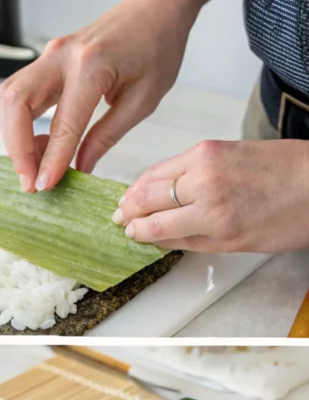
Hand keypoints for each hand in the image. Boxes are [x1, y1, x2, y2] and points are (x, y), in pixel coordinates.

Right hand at [0, 0, 204, 192]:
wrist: (154, 9)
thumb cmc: (157, 47)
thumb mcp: (143, 98)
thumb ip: (107, 135)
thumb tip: (80, 167)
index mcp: (92, 66)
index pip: (63, 123)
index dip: (50, 159)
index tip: (44, 186)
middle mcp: (61, 57)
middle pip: (15, 104)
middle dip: (16, 148)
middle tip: (29, 179)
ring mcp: (48, 55)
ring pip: (9, 98)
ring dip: (13, 136)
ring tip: (34, 164)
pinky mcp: (45, 60)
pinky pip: (18, 93)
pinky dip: (19, 123)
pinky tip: (39, 143)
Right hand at [115, 139, 308, 252]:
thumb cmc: (291, 215)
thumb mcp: (239, 244)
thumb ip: (193, 240)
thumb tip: (158, 238)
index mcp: (213, 217)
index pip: (154, 225)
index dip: (136, 231)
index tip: (128, 234)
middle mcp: (205, 186)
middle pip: (147, 198)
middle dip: (128, 210)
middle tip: (119, 218)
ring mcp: (206, 161)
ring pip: (154, 176)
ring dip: (136, 190)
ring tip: (127, 201)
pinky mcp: (211, 145)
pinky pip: (171, 161)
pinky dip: (156, 174)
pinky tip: (150, 183)